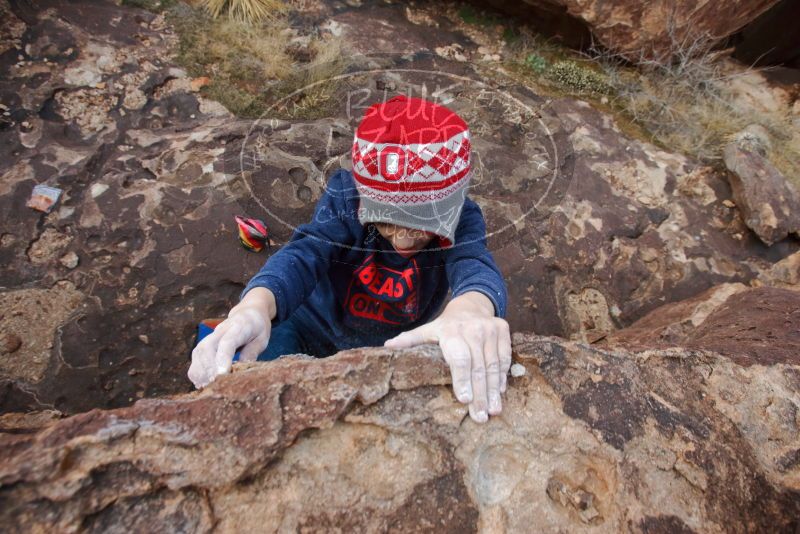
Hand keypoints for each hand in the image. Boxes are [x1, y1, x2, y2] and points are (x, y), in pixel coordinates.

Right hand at [188, 288, 275, 388]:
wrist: (248, 312)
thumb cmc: (257, 328)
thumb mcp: (262, 339)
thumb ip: (251, 353)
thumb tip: (241, 372)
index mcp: (239, 327)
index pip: (227, 342)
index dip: (223, 358)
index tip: (221, 374)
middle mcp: (221, 330)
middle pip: (207, 348)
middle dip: (208, 368)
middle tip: (214, 386)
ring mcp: (211, 336)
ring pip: (198, 353)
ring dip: (201, 372)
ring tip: (208, 388)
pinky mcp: (205, 343)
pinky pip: (195, 357)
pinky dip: (196, 372)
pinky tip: (202, 384)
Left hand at [383, 292, 511, 422]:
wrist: (471, 304)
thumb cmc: (446, 325)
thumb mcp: (428, 330)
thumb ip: (410, 340)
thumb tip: (386, 347)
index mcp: (451, 332)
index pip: (459, 359)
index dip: (462, 379)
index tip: (464, 400)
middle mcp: (472, 330)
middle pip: (478, 367)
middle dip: (480, 394)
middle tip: (480, 417)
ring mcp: (490, 329)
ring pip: (493, 365)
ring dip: (494, 391)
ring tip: (493, 411)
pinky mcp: (503, 330)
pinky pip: (504, 358)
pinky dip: (503, 376)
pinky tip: (500, 393)